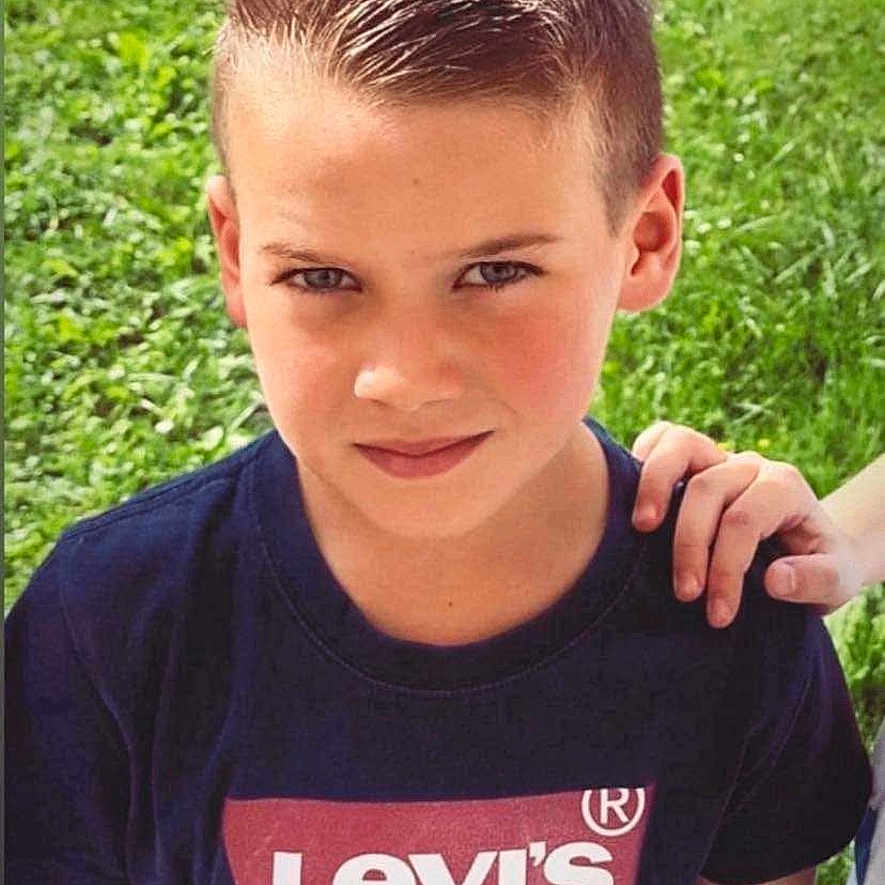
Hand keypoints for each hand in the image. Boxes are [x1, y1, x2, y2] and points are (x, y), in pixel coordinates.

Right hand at [631, 421, 865, 627]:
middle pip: (706, 487)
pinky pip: (663, 437)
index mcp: (785, 487)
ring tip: (641, 528)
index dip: (725, 568)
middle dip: (689, 543)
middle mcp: (750, 465)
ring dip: (654, 485)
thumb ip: (816, 580)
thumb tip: (775, 579)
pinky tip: (632, 494)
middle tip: (685, 593)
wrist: (812, 544)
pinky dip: (644, 454)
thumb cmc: (819, 564)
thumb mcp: (838, 581)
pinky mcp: (693, 460)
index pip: (744, 520)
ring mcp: (718, 456)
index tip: (718, 613)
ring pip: (680, 445)